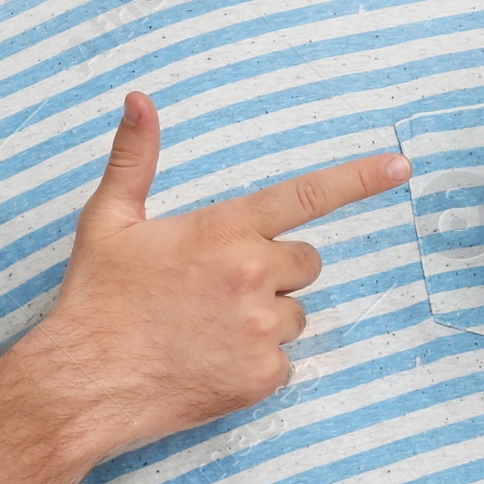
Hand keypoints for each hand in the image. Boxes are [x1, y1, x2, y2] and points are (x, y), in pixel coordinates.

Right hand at [35, 90, 411, 461]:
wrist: (82, 385)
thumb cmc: (96, 298)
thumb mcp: (108, 219)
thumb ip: (135, 157)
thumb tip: (139, 98)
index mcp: (224, 229)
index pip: (307, 195)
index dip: (360, 178)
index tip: (402, 167)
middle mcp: (253, 274)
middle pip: (306, 263)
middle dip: (277, 272)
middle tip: (219, 287)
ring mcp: (262, 329)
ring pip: (297, 315)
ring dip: (266, 319)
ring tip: (206, 328)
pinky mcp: (262, 377)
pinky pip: (284, 362)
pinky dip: (256, 363)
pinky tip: (210, 361)